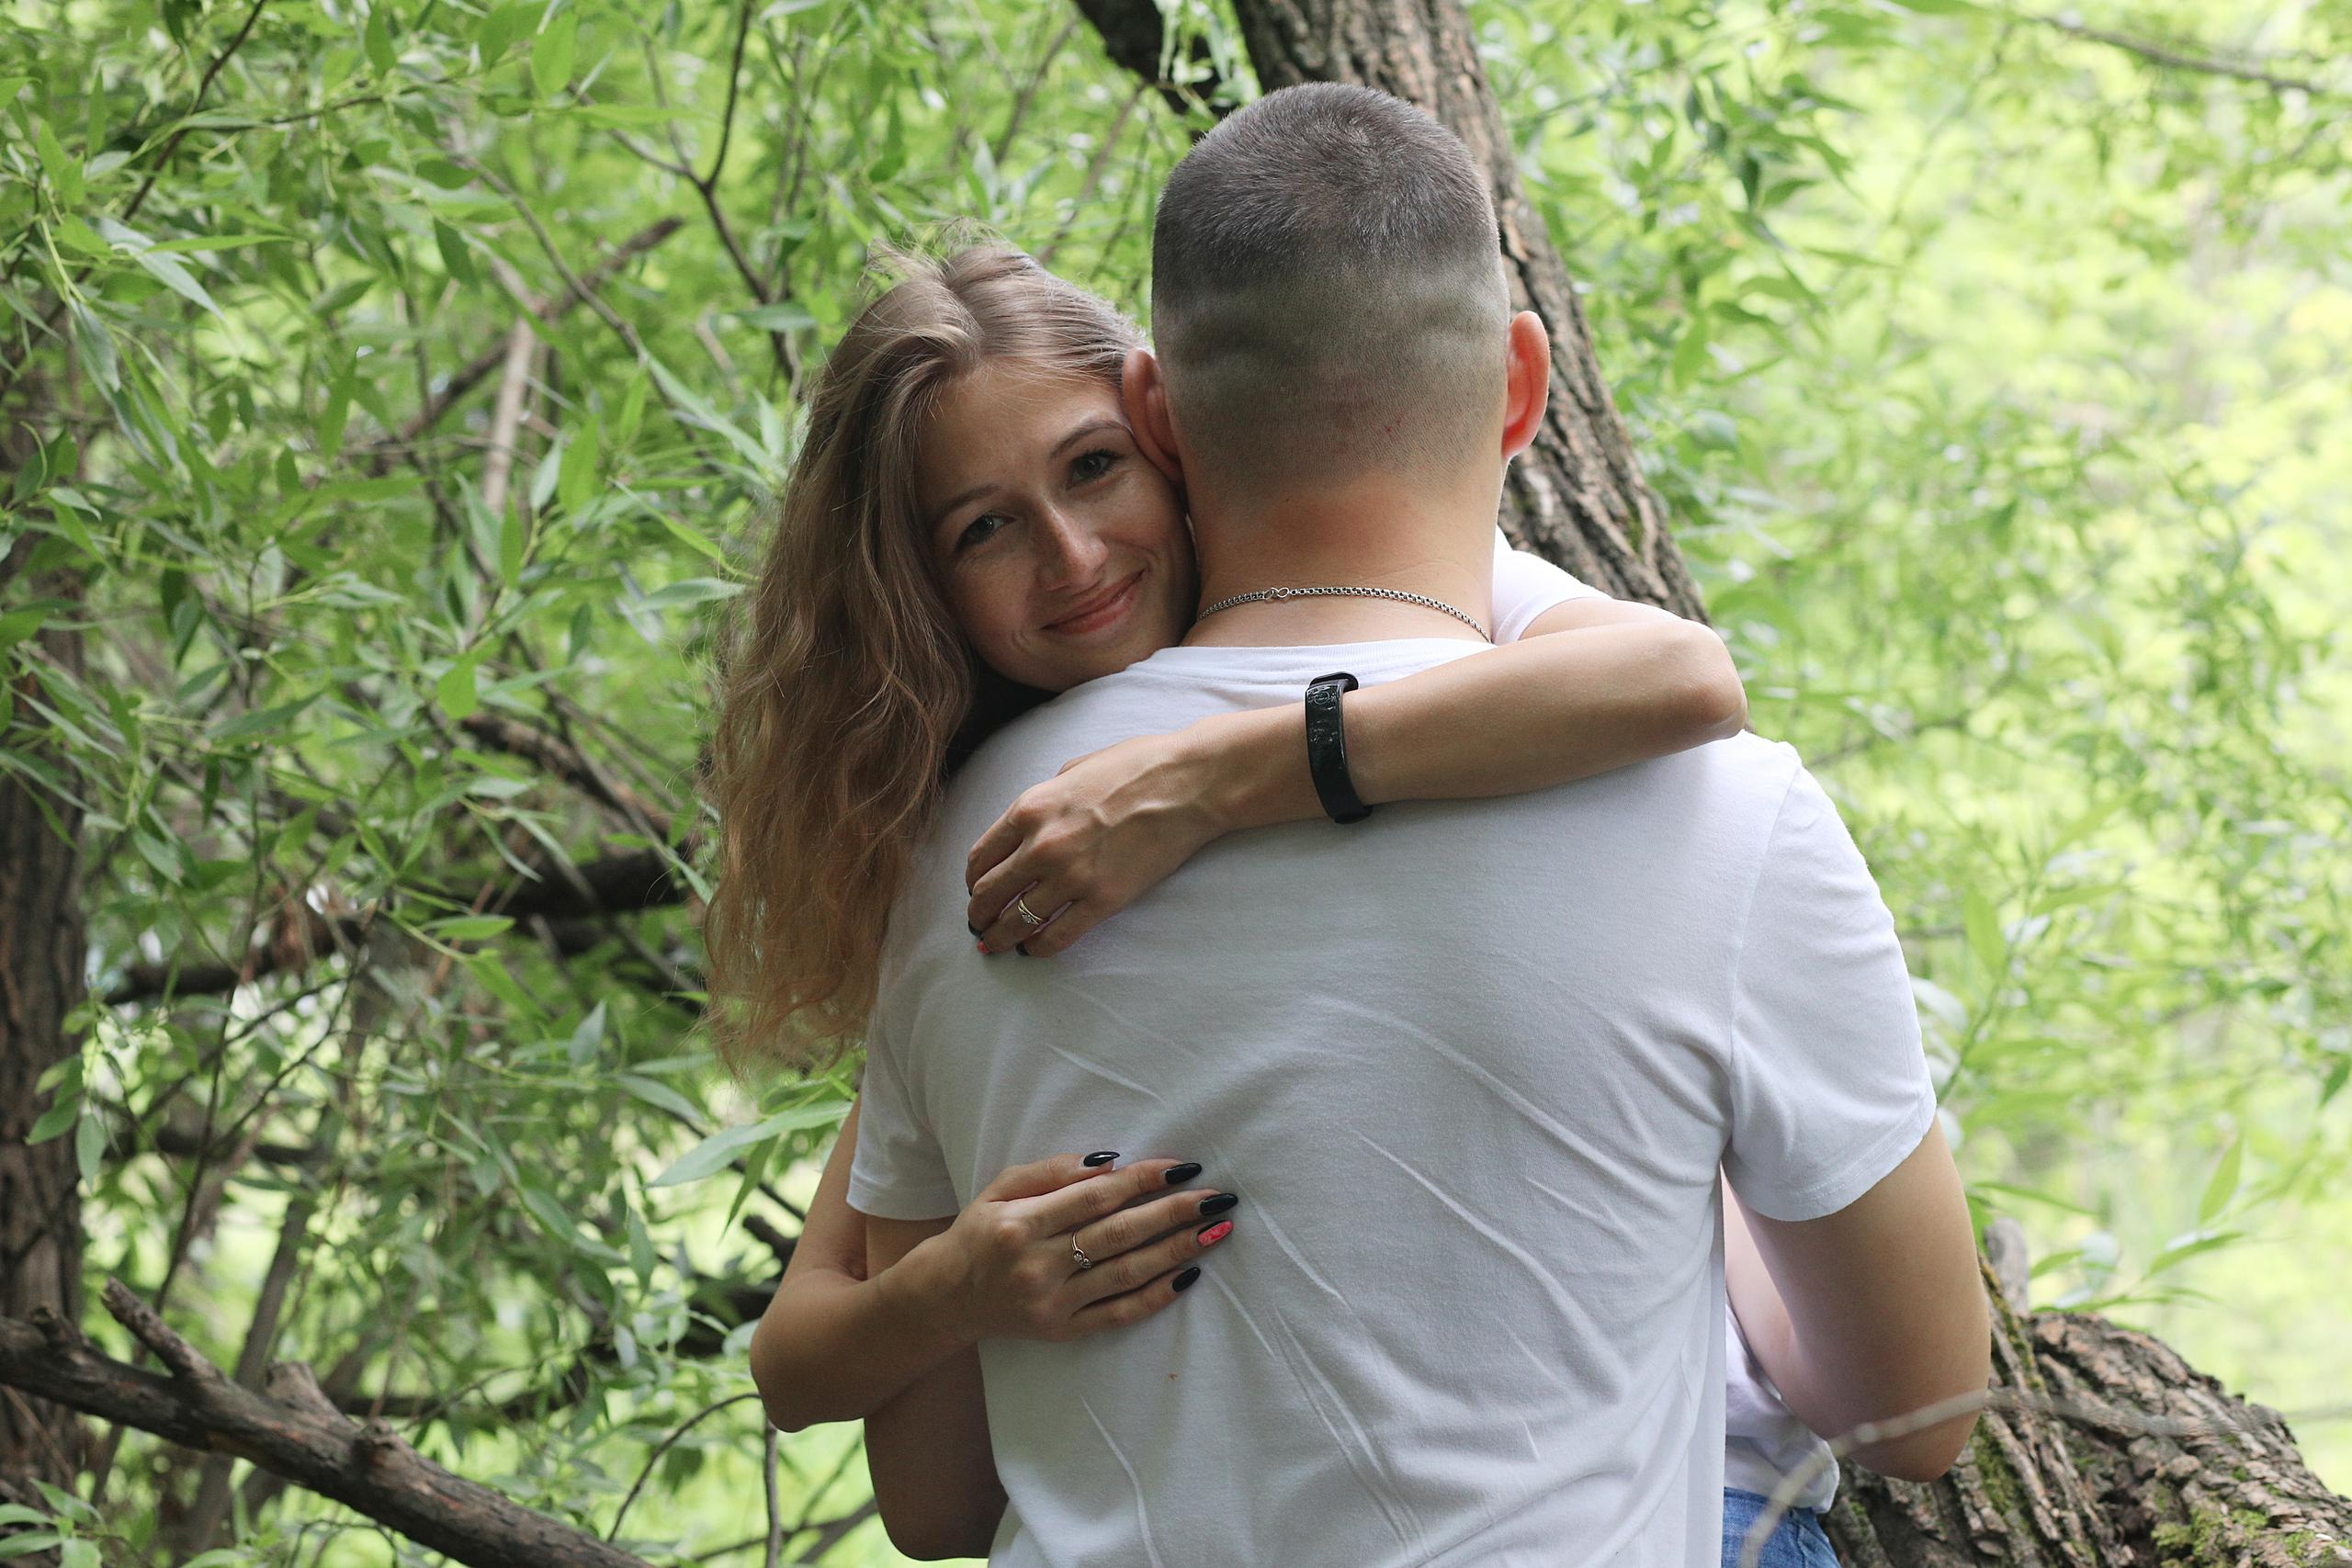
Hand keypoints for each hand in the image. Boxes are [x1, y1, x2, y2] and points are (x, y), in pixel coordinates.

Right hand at [905, 1153, 1239, 1345]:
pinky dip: (1156, 1296)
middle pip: (1119, 1235)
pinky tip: (1188, 1276)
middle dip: (1174, 1213)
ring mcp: (1052, 1303)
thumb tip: (1109, 1163)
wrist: (946, 1297)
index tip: (1182, 1168)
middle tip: (1218, 1198)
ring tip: (1215, 1232)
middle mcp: (1038, 1265)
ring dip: (1177, 1251)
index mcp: (1021, 1223)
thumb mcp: (1001, 1188)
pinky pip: (1119, 1314)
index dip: (1142, 1181)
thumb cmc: (980, 1231)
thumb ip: (1051, 1172)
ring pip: (1127, 1274)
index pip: (1095, 1198)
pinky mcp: (1062, 1331)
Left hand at [965, 730, 1229, 957]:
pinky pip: (1057, 937)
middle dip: (978, 915)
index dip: (972, 881)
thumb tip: (1029, 827)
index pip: (980, 858)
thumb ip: (1044, 802)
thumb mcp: (1072, 771)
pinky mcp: (1103, 900)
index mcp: (1029, 809)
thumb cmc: (1136, 767)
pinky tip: (1033, 950)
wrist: (1187, 784)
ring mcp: (1072, 876)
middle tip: (979, 926)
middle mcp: (1042, 846)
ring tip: (997, 945)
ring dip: (1001, 937)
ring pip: (1016, 921)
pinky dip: (1038, 948)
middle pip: (990, 894)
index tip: (975, 891)